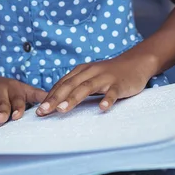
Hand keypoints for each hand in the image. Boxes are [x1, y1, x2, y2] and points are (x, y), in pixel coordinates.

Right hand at [0, 74, 46, 138]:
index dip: (18, 107)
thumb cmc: (8, 89)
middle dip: (1, 111)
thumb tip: (59, 101)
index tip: (18, 116)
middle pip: (1, 104)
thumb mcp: (23, 89)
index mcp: (13, 89)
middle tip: (1, 118)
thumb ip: (38, 96)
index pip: (17, 98)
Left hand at [35, 55, 154, 116]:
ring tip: (62, 110)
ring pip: (87, 87)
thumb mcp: (90, 77)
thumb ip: (76, 87)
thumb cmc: (109, 74)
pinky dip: (107, 99)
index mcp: (81, 71)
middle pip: (70, 85)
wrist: (135, 63)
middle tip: (43, 112)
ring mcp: (105, 77)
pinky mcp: (119, 84)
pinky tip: (102, 108)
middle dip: (55, 99)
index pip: (62, 84)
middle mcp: (90, 72)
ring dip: (73, 98)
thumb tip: (56, 102)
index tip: (38, 110)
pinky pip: (113, 92)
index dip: (49, 96)